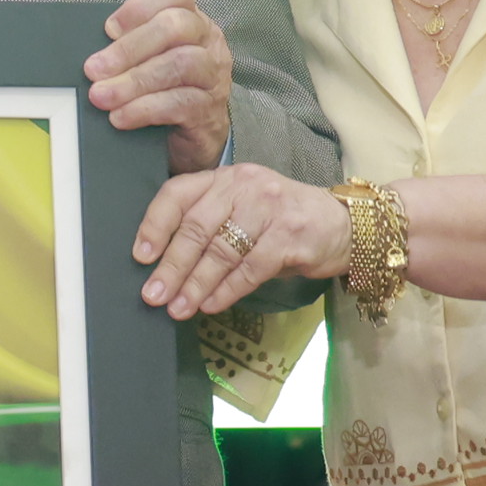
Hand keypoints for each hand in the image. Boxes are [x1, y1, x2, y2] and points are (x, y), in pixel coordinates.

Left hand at [88, 0, 233, 175]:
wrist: (189, 136)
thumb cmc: (162, 89)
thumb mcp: (146, 59)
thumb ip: (126, 46)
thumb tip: (90, 54)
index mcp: (192, 20)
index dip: (139, 7)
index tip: (108, 30)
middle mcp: (208, 42)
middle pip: (175, 26)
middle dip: (128, 48)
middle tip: (94, 69)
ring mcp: (213, 76)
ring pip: (179, 64)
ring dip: (133, 81)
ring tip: (101, 96)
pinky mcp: (208, 110)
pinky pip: (179, 103)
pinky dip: (144, 109)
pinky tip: (120, 117)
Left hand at [131, 162, 349, 315]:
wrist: (346, 224)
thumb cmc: (282, 222)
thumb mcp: (243, 210)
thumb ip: (208, 226)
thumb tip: (162, 266)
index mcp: (224, 178)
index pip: (178, 194)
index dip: (155, 225)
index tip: (140, 256)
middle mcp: (245, 186)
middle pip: (197, 228)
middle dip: (171, 266)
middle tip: (153, 295)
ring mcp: (270, 209)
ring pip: (222, 251)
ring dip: (196, 284)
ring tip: (178, 308)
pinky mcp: (291, 236)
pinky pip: (250, 268)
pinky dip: (227, 290)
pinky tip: (210, 305)